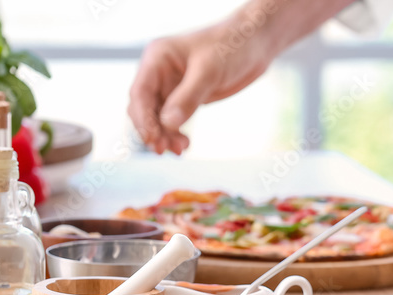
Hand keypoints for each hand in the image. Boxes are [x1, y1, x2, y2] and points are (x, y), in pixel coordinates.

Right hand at [128, 22, 271, 154]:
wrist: (253, 46)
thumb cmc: (230, 48)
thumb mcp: (209, 71)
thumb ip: (188, 97)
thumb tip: (168, 124)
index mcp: (157, 58)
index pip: (140, 92)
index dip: (142, 118)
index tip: (151, 138)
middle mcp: (159, 73)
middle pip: (144, 108)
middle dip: (152, 130)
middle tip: (163, 150)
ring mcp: (171, 86)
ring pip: (157, 117)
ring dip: (164, 135)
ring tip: (179, 150)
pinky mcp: (184, 97)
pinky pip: (172, 120)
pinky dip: (175, 133)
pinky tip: (184, 145)